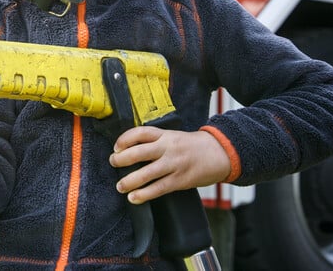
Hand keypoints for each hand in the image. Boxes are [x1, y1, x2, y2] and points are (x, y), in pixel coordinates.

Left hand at [109, 127, 230, 204]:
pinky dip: (144, 194)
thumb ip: (155, 141)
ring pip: (147, 173)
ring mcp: (174, 164)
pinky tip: (134, 198)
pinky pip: (159, 188)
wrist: (219, 153)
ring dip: (129, 181)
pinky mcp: (180, 180)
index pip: (139, 133)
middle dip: (121, 159)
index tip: (116, 147)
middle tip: (113, 163)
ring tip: (120, 186)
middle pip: (139, 152)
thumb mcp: (173, 136)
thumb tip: (130, 150)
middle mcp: (168, 148)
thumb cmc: (192, 146)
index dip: (124, 139)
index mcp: (164, 135)